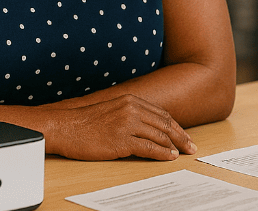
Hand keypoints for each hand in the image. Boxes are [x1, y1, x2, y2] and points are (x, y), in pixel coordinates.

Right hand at [50, 94, 196, 160]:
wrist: (65, 127)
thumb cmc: (85, 122)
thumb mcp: (112, 110)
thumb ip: (131, 114)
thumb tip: (149, 126)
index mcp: (131, 100)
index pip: (162, 115)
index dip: (176, 127)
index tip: (185, 136)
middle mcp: (132, 109)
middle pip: (165, 124)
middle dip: (181, 137)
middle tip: (192, 147)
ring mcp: (127, 124)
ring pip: (160, 136)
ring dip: (174, 146)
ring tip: (182, 154)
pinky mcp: (121, 140)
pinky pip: (149, 148)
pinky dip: (162, 153)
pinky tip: (169, 157)